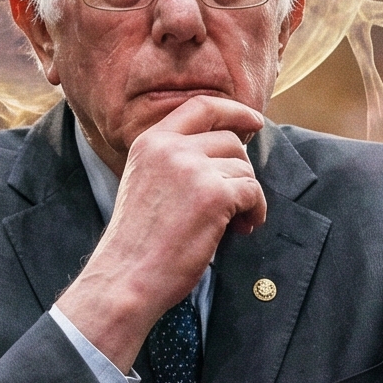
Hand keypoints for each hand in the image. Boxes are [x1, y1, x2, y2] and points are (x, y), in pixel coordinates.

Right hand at [58, 93, 266, 367]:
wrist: (127, 276)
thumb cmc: (138, 241)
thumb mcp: (145, 181)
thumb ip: (176, 160)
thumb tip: (229, 151)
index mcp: (151, 141)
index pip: (200, 106)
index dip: (233, 110)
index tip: (253, 121)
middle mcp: (171, 148)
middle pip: (230, 141)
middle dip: (240, 169)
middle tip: (236, 199)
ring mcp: (193, 169)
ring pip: (244, 168)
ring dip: (247, 196)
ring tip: (234, 221)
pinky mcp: (213, 195)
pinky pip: (252, 192)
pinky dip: (255, 211)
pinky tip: (242, 228)